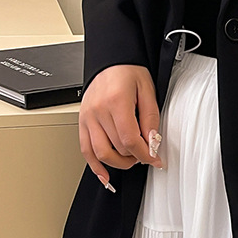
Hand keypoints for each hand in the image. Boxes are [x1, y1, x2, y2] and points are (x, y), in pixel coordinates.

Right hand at [79, 64, 164, 191]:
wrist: (111, 61)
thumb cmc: (129, 72)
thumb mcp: (148, 91)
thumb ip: (150, 118)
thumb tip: (152, 142)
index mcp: (116, 102)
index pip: (130, 139)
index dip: (145, 154)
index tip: (155, 159)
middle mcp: (98, 111)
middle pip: (117, 148)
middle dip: (135, 157)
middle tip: (146, 155)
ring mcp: (87, 117)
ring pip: (100, 153)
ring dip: (118, 163)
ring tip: (131, 160)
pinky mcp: (82, 122)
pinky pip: (85, 149)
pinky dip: (95, 166)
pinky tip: (105, 176)